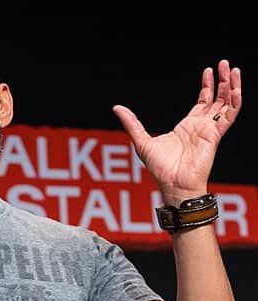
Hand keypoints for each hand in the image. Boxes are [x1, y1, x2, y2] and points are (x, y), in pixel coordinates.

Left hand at [112, 59, 241, 205]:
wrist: (174, 184)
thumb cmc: (160, 169)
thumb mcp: (141, 141)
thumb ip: (132, 123)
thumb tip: (117, 108)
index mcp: (187, 127)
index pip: (202, 102)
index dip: (206, 86)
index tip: (208, 71)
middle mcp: (201, 127)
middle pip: (217, 99)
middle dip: (222, 81)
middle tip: (225, 63)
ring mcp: (209, 131)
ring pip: (226, 104)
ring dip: (231, 87)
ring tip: (234, 69)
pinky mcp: (215, 136)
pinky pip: (229, 116)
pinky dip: (234, 102)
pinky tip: (236, 89)